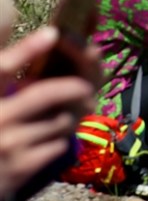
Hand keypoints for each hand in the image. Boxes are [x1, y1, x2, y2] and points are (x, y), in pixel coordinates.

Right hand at [0, 26, 98, 200]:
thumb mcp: (0, 99)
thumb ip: (13, 79)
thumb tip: (46, 39)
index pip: (1, 68)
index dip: (27, 50)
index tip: (53, 33)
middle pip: (46, 93)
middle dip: (75, 87)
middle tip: (86, 88)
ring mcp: (7, 143)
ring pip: (60, 120)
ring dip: (69, 117)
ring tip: (63, 118)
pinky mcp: (21, 167)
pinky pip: (59, 144)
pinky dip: (60, 140)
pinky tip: (48, 142)